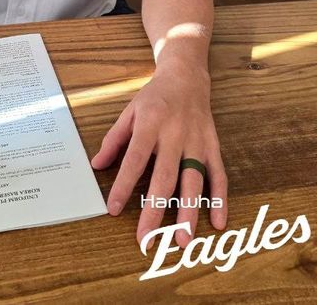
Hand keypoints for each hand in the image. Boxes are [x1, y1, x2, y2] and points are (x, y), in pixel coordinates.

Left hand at [90, 63, 227, 248]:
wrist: (186, 77)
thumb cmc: (154, 98)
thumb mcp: (129, 112)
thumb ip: (114, 139)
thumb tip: (97, 165)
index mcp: (150, 124)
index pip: (135, 160)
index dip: (123, 185)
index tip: (114, 209)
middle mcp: (174, 134)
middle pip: (164, 177)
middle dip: (155, 210)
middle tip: (148, 238)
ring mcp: (196, 141)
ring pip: (193, 181)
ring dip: (188, 211)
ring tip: (182, 239)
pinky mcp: (213, 145)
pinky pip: (218, 175)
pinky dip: (219, 199)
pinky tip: (217, 221)